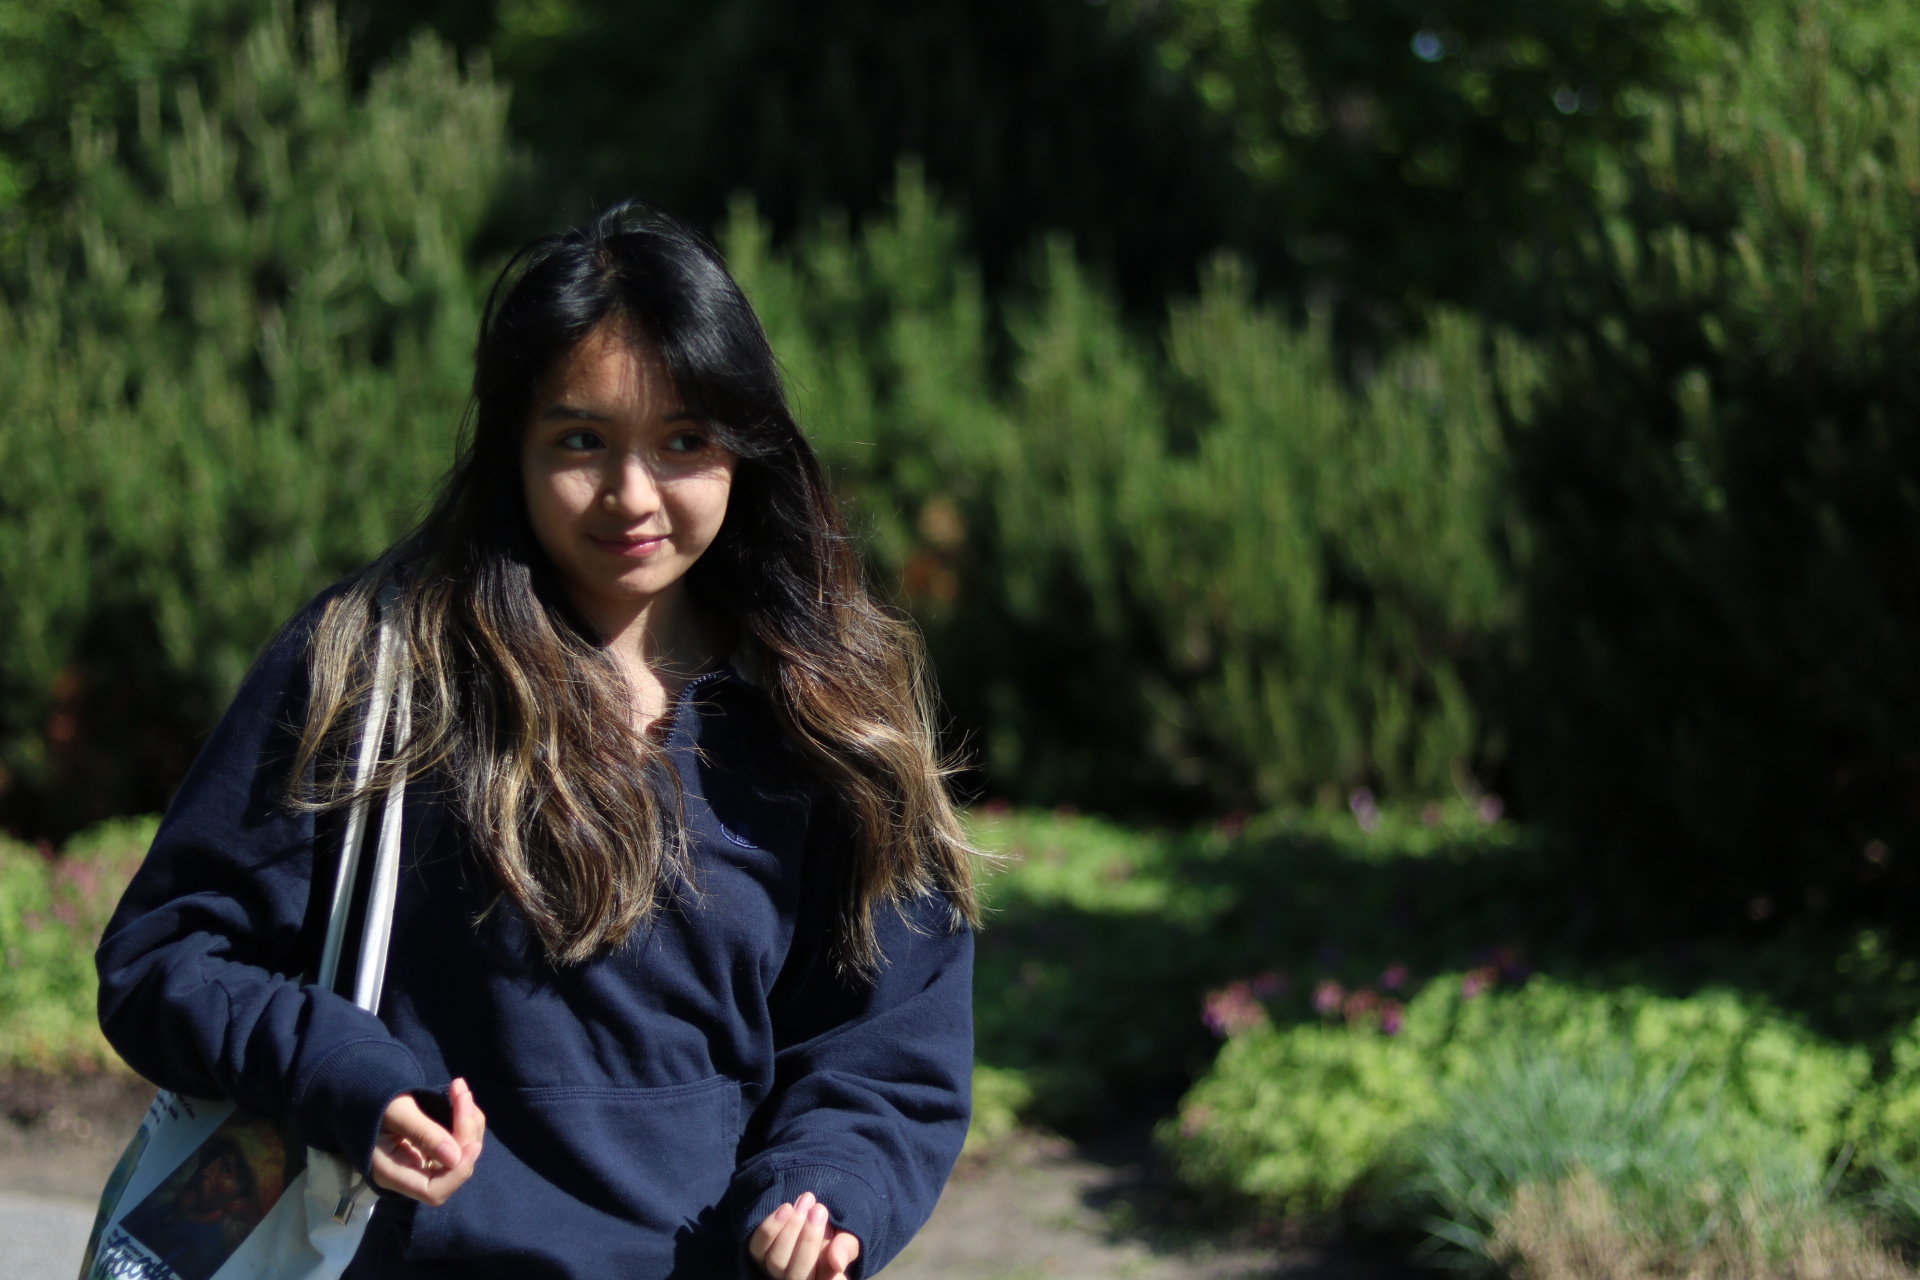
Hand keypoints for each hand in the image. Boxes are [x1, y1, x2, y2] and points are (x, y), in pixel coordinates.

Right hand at [370, 1077, 485, 1205]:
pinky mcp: (431, 1148)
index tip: (472, 1144)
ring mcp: (422, 1161)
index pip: (433, 1191)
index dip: (458, 1172)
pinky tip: (459, 1096)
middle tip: (461, 1094)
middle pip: (453, 1169)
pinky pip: (458, 1140)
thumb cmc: (371, 1100)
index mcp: (392, 1172)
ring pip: (461, 1152)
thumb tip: (455, 1158)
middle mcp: (410, 1173)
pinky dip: (466, 1119)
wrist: (359, 1090)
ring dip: (470, 1122)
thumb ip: (423, 1133)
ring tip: (460, 1090)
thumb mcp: (395, 1111)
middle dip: (466, 1133)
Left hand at [749, 1192, 861, 1279]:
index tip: (833, 1226)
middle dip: (808, 1239)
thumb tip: (837, 1261)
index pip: (823, 1278)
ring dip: (791, 1228)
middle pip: (796, 1274)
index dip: (826, 1257)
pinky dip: (770, 1228)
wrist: (812, 1220)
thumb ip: (847, 1248)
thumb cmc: (835, 1233)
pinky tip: (786, 1208)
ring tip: (805, 1201)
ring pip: (776, 1262)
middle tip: (819, 1209)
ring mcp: (775, 1272)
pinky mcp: (759, 1257)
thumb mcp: (848, 1237)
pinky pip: (757, 1249)